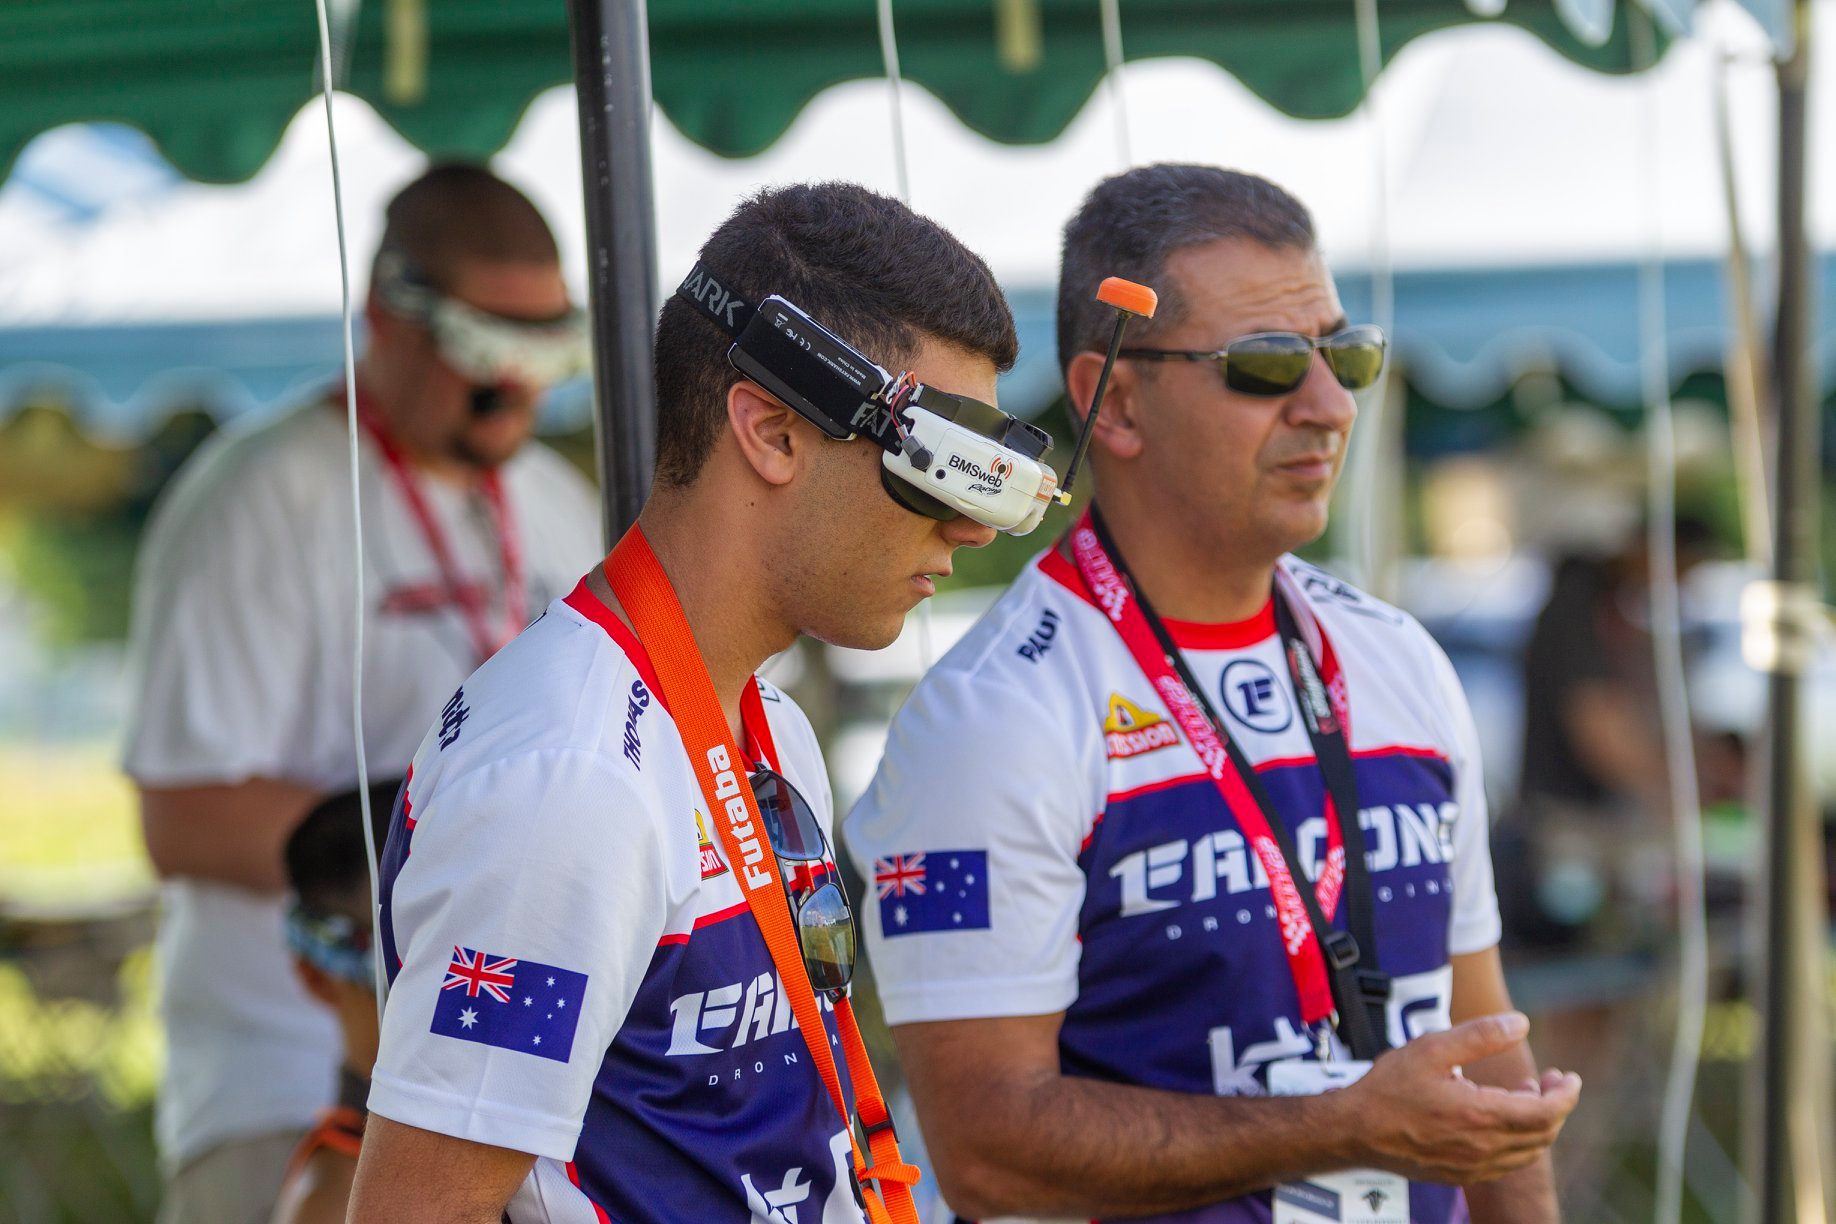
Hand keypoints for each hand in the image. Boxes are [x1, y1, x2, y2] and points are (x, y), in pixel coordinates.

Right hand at [1336, 1012, 1579, 1183]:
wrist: (1354, 1131)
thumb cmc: (1389, 1087)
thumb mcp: (1431, 1048)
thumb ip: (1480, 1035)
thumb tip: (1521, 1023)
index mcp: (1480, 1115)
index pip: (1546, 1113)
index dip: (1566, 1095)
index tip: (1569, 1077)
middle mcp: (1483, 1148)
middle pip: (1542, 1134)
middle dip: (1556, 1106)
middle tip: (1551, 1081)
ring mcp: (1473, 1167)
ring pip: (1527, 1152)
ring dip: (1538, 1125)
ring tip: (1523, 1095)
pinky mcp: (1461, 1176)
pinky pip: (1507, 1164)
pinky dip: (1518, 1142)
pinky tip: (1500, 1119)